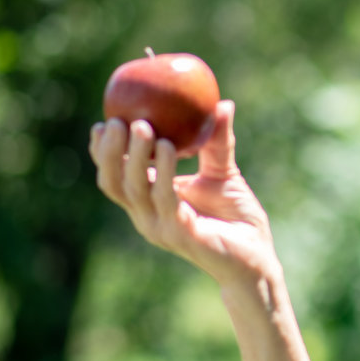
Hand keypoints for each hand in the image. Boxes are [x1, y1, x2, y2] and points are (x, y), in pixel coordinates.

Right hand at [89, 100, 279, 288]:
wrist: (257, 257)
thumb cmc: (237, 218)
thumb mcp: (224, 172)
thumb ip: (217, 141)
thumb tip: (223, 103)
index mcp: (150, 201)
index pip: (115, 176)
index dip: (102, 152)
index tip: (104, 121)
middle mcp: (147, 216)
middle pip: (113, 183)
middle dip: (108, 152)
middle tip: (116, 120)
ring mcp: (160, 227)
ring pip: (134, 190)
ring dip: (133, 157)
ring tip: (141, 126)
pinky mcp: (180, 235)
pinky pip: (166, 200)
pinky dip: (163, 172)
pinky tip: (167, 147)